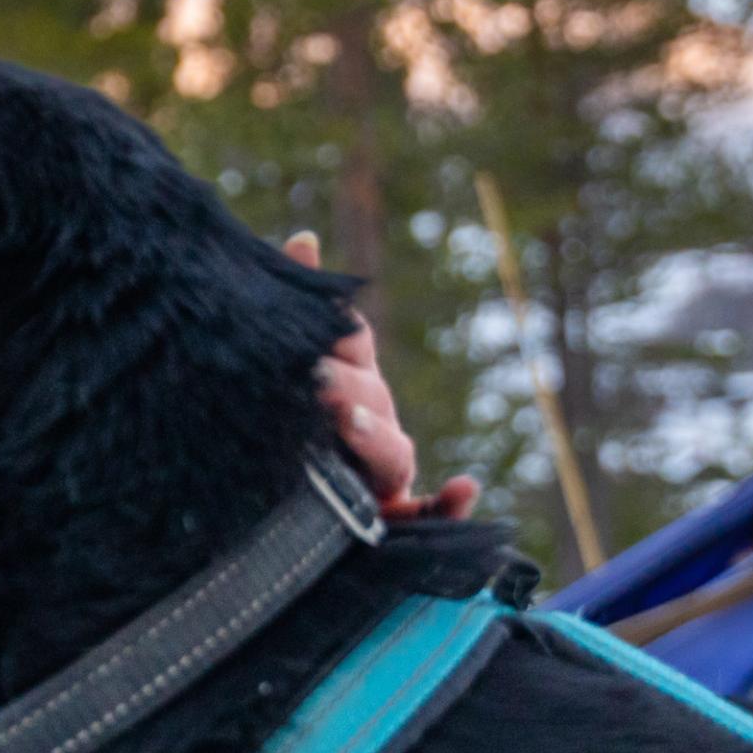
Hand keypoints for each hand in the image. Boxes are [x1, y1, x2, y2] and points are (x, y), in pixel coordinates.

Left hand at [290, 234, 477, 522]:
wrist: (291, 508)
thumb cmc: (296, 428)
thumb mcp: (289, 370)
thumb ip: (299, 309)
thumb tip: (303, 239)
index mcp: (348, 378)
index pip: (350, 339)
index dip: (334, 328)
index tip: (316, 323)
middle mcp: (373, 417)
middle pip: (367, 393)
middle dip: (343, 384)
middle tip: (313, 379)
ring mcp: (384, 466)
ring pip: (391, 448)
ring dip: (374, 435)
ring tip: (349, 422)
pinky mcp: (394, 513)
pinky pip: (427, 511)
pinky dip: (449, 503)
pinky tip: (463, 488)